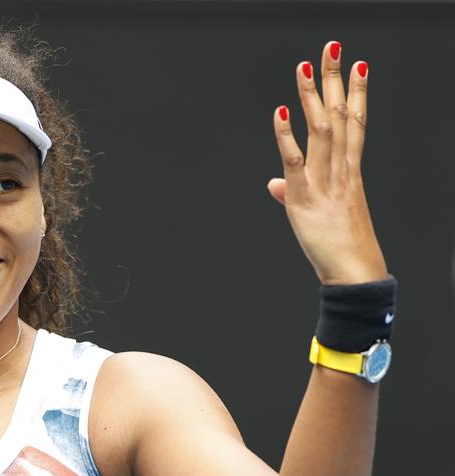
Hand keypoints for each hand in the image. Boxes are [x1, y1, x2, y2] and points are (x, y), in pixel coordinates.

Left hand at [266, 41, 388, 285]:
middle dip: (335, 79)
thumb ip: (294, 192)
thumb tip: (274, 184)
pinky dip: (286, 136)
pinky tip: (280, 111)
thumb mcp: (317, 214)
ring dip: (311, 96)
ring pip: (320, 129)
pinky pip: (294, 161)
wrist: (354, 272)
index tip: (358, 64)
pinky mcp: (305, 197)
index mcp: (349, 171)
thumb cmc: (340, 245)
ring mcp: (324, 181)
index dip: (356, 92)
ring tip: (305, 66)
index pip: (355, 123)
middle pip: (340, 115)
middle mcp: (341, 169)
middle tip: (332, 46)